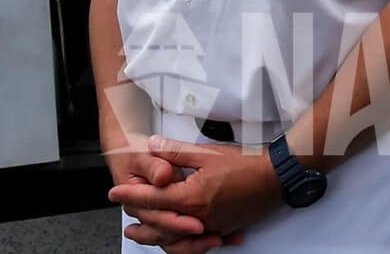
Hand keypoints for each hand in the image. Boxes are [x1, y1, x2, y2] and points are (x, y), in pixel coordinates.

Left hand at [109, 135, 280, 244]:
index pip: (153, 199)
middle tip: (123, 218)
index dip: (130, 196)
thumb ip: (175, 151)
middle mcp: (199, 217)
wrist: (275, 177)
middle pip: (160, 225)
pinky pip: (196, 242)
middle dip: (139, 222)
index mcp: (192, 197)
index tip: (114, 193)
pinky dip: (182, 244)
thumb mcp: (206, 153)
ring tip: (141, 235)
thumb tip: (153, 145)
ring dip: (156, 238)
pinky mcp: (222, 229)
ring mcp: (211, 226)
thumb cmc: (245, 163)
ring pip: (176, 240)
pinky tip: (175, 241)